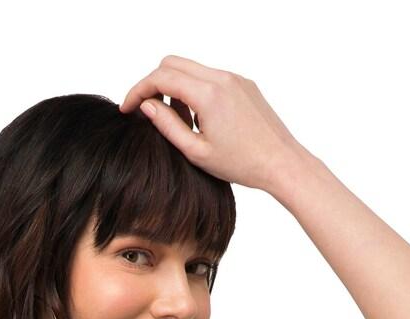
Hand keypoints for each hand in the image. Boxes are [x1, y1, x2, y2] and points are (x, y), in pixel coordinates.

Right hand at [118, 55, 306, 194]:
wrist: (281, 162)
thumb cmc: (242, 164)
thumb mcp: (196, 151)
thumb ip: (167, 125)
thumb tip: (146, 105)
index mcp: (208, 94)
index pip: (161, 77)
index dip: (138, 91)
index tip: (128, 108)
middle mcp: (221, 77)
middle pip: (172, 63)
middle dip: (153, 83)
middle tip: (147, 110)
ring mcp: (234, 78)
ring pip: (191, 68)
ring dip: (175, 87)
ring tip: (178, 121)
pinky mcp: (243, 83)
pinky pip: (210, 77)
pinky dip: (195, 90)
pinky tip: (199, 119)